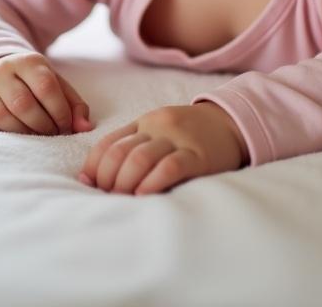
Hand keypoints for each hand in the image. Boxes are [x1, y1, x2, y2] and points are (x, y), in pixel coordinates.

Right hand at [0, 51, 94, 136]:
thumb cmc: (34, 84)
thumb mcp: (56, 85)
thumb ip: (74, 104)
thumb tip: (85, 127)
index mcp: (28, 61)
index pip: (46, 87)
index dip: (60, 112)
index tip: (66, 127)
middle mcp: (3, 70)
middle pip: (23, 104)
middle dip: (43, 126)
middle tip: (52, 135)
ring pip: (3, 117)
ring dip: (25, 133)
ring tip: (37, 137)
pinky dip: (3, 135)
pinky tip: (16, 136)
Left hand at [78, 103, 247, 194]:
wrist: (230, 123)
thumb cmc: (188, 135)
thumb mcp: (158, 133)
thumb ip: (131, 148)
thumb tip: (92, 181)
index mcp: (144, 123)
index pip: (108, 143)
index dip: (93, 167)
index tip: (90, 186)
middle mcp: (157, 128)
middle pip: (120, 152)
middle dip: (108, 179)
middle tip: (109, 198)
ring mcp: (178, 140)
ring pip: (140, 158)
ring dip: (125, 183)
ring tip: (124, 199)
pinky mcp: (198, 155)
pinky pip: (170, 167)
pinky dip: (153, 182)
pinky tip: (144, 195)